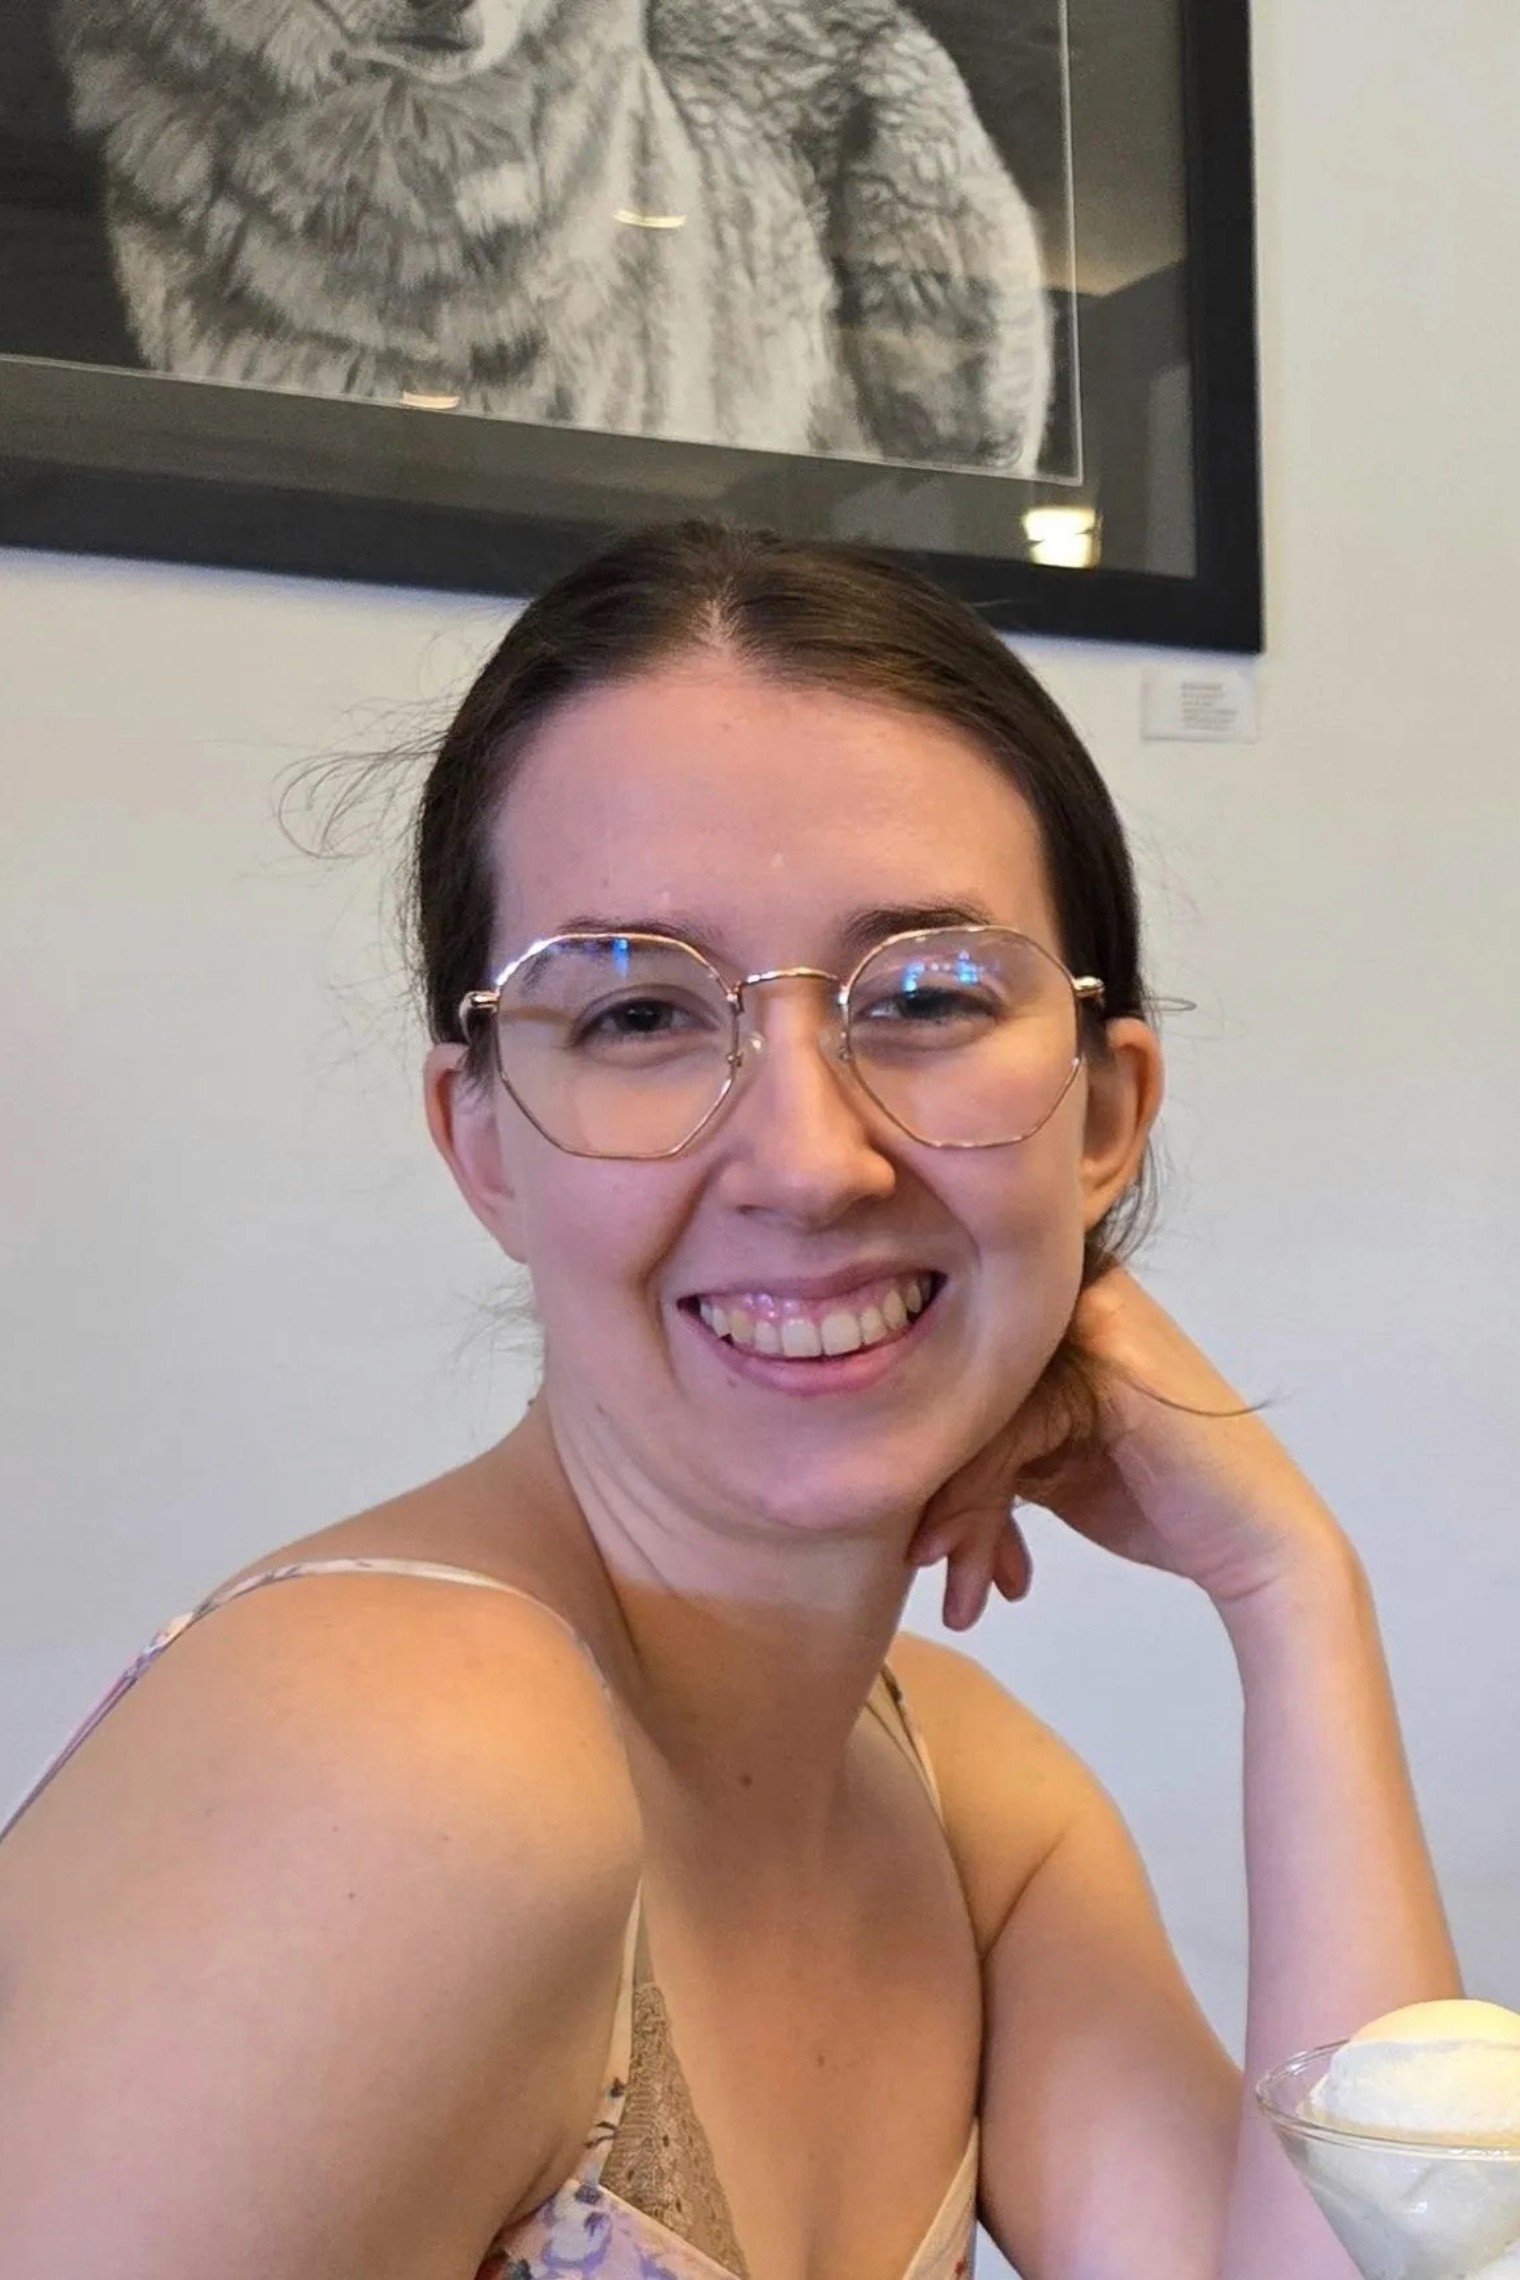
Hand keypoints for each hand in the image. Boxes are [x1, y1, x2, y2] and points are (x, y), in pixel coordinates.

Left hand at [909, 1268, 1348, 1628]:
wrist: (1260, 1543)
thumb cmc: (1153, 1501)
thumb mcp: (1048, 1458)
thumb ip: (984, 1433)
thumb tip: (887, 1457)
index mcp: (1048, 1308)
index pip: (948, 1369)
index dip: (929, 1460)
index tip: (927, 1548)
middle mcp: (1066, 1295)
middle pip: (956, 1389)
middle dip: (939, 1492)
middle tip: (929, 1571)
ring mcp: (1090, 1319)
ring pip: (976, 1415)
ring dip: (960, 1517)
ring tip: (958, 1597)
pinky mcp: (1107, 1363)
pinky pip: (1008, 1432)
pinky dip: (981, 1510)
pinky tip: (981, 1576)